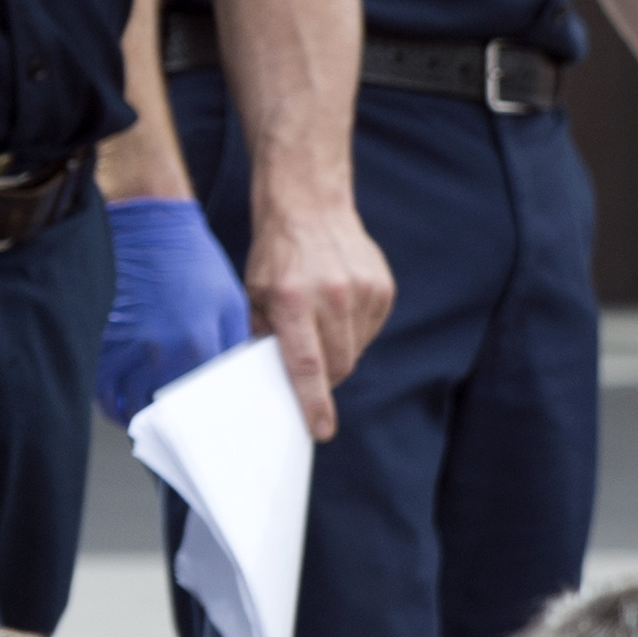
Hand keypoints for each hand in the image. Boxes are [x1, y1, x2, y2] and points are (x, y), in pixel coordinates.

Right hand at [98, 196, 252, 423]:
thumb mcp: (230, 303)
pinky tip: (121, 401)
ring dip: (139, 419)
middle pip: (168, 414)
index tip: (214, 437)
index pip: (209, 406)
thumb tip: (234, 383)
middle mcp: (159, 355)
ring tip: (151, 423)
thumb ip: (231, 347)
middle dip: (176, 429)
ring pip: (128, 407)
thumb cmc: (190, 261)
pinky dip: (110, 401)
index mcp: (199, 347)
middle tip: (183, 437)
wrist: (146, 224)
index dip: (211, 424)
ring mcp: (124, 351)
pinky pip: (101, 389)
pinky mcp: (97, 343)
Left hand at [241, 192, 393, 441]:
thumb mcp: (253, 292)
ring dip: (340, 350)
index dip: (314, 402)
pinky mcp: (383, 288)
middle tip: (310, 364)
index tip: (321, 430)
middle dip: (325, 376)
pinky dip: (355, 331)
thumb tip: (262, 379)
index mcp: (292, 300)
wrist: (310, 206)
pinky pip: (371, 331)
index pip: (306, 365)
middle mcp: (331, 296)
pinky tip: (339, 307)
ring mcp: (363, 292)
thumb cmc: (276, 254)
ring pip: (357, 350)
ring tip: (322, 323)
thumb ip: (261, 334)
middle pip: (338, 364)